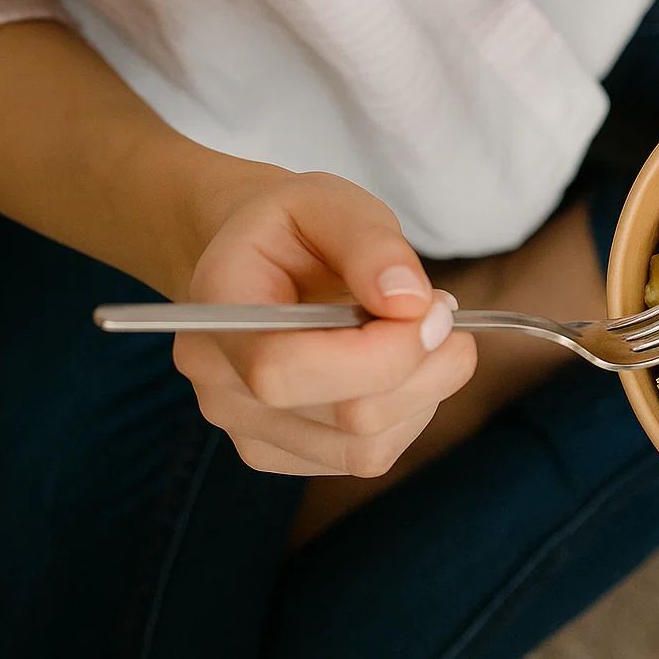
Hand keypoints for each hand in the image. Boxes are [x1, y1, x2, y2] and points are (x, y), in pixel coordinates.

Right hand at [171, 172, 476, 476]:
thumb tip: (411, 304)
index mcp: (217, 315)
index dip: (378, 353)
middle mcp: (220, 388)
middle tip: (441, 310)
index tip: (431, 309)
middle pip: (347, 420)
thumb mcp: (330, 202)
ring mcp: (249, 432)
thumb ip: (372, 245)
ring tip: (421, 331)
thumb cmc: (294, 230)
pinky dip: (407, 412)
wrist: (259, 260)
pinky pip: (367, 456)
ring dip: (423, 391)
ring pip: (368, 449)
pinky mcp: (285, 455)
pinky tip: (397, 365)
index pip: (284, 372)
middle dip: (422, 366)